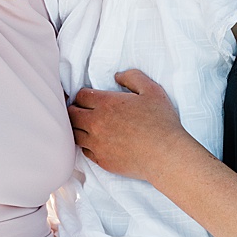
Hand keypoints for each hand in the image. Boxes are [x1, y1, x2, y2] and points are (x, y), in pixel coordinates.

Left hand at [67, 69, 190, 185]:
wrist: (165, 155)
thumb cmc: (161, 122)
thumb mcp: (152, 90)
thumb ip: (132, 77)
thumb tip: (117, 76)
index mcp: (106, 104)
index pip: (80, 96)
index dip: (83, 95)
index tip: (89, 98)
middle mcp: (96, 123)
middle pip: (71, 114)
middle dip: (75, 110)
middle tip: (83, 111)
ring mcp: (96, 143)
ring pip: (74, 134)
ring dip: (78, 128)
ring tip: (87, 126)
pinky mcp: (100, 160)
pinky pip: (84, 150)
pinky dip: (87, 145)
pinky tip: (97, 142)